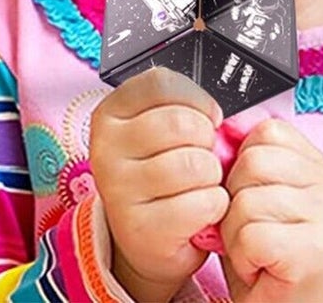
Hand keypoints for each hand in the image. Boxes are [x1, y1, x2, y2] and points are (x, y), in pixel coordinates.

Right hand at [89, 67, 227, 302]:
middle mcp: (106, 147)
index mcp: (110, 113)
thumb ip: (180, 110)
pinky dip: (215, 207)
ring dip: (213, 177)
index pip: (160, 83)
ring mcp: (119, 188)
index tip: (207, 117)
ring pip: (194, 164)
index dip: (196, 98)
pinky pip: (202, 203)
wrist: (148, 239)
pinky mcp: (141, 228)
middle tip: (203, 157)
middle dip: (208, 141)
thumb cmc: (161, 177)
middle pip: (181, 122)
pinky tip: (202, 211)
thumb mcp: (158, 134)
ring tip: (201, 185)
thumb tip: (217, 116)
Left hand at [215, 118, 322, 302]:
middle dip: (233, 198)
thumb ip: (242, 154)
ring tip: (256, 250)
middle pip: (250, 161)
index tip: (253, 195)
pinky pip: (250, 235)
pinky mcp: (314, 251)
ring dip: (235, 232)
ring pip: (245, 200)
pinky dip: (242, 256)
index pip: (264, 130)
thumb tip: (221, 127)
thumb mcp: (251, 189)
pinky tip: (260, 266)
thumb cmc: (263, 250)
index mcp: (315, 162)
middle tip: (251, 229)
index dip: (240, 162)